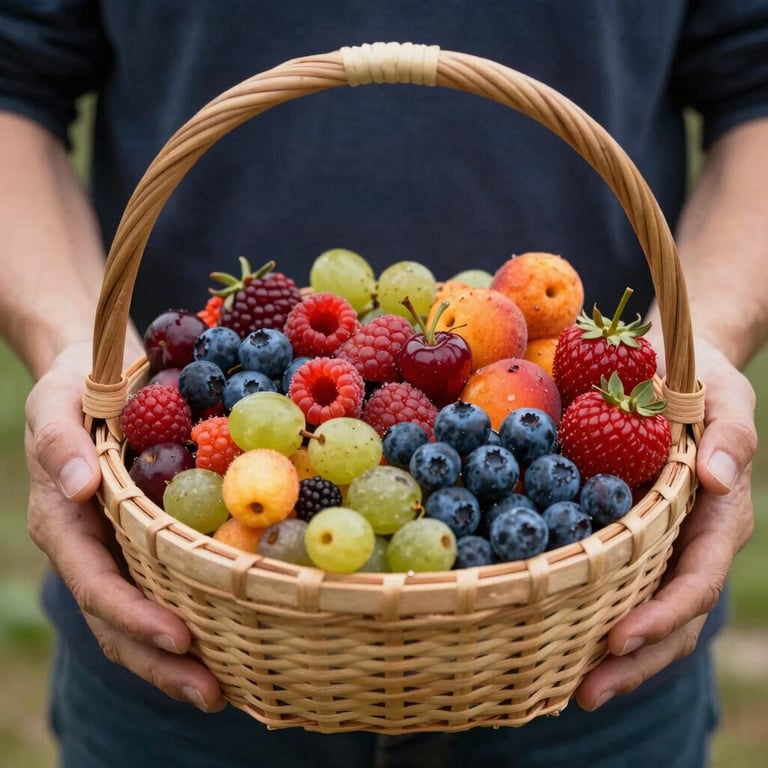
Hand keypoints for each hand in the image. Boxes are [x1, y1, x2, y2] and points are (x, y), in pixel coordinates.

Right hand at [25, 342, 225, 711]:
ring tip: (225, 691)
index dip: (133, 616)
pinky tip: (231, 640)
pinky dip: (193, 620)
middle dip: (162, 662)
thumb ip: (60, 442)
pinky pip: (164, 589)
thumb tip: (77, 486)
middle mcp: (90, 549)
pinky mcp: (144, 543)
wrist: (89, 379)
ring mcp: (116, 551)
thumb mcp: (58, 403)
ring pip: (141, 617)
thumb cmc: (73, 389)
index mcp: (63, 524)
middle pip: (118, 621)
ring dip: (178, 660)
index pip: (95, 584)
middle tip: (214, 694)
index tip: (180, 638)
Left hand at [576, 339, 756, 709]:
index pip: (696, 581)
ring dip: (614, 656)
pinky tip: (558, 637)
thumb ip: (729, 436)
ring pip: (644, 611)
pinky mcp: (632, 535)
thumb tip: (721, 481)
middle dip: (635, 660)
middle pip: (672, 617)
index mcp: (718, 519)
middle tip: (585, 693)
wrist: (677, 370)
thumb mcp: (722, 396)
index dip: (662, 616)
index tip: (619, 639)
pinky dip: (595, 615)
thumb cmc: (700, 382)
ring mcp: (662, 544)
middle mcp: (690, 542)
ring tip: (569, 690)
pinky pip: (618, 582)